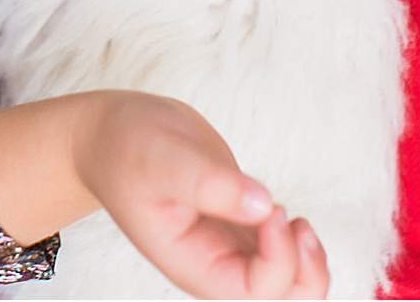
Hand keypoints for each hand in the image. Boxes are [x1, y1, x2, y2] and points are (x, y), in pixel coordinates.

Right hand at [74, 92, 328, 298]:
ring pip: (289, 283)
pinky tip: (283, 211)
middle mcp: (214, 266)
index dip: (279, 257)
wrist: (111, 135)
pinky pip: (282, 255)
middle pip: (281, 300)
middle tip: (294, 219)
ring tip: (296, 219)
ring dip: (307, 260)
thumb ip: (210, 183)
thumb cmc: (127, 148)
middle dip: (305, 272)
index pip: (255, 289)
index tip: (273, 208)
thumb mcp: (163, 159)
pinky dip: (296, 241)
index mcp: (193, 265)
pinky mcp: (239, 227)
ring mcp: (229, 249)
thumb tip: (263, 205)